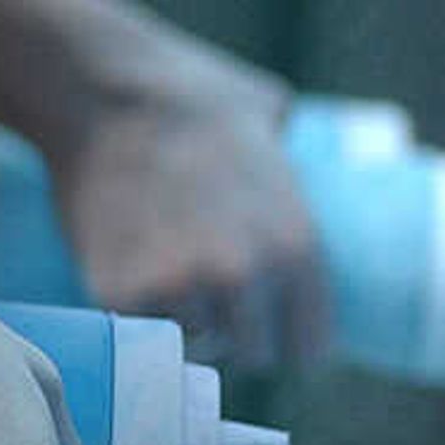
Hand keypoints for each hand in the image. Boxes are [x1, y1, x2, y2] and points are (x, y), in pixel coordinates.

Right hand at [40, 23, 330, 368]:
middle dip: (240, 332)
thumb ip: (300, 168)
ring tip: (174, 275)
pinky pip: (139, 324)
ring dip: (187, 320)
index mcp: (297, 248)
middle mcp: (244, 278)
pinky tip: (134, 269)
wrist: (106, 91)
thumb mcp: (279, 130)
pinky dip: (137, 307)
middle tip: (221, 300)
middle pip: (254, 353)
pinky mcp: (119, 291)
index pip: (311, 346)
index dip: (295, 341)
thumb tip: (338, 159)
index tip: (280, 332)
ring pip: (194, 341)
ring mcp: (179, 288)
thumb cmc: (198, 98)